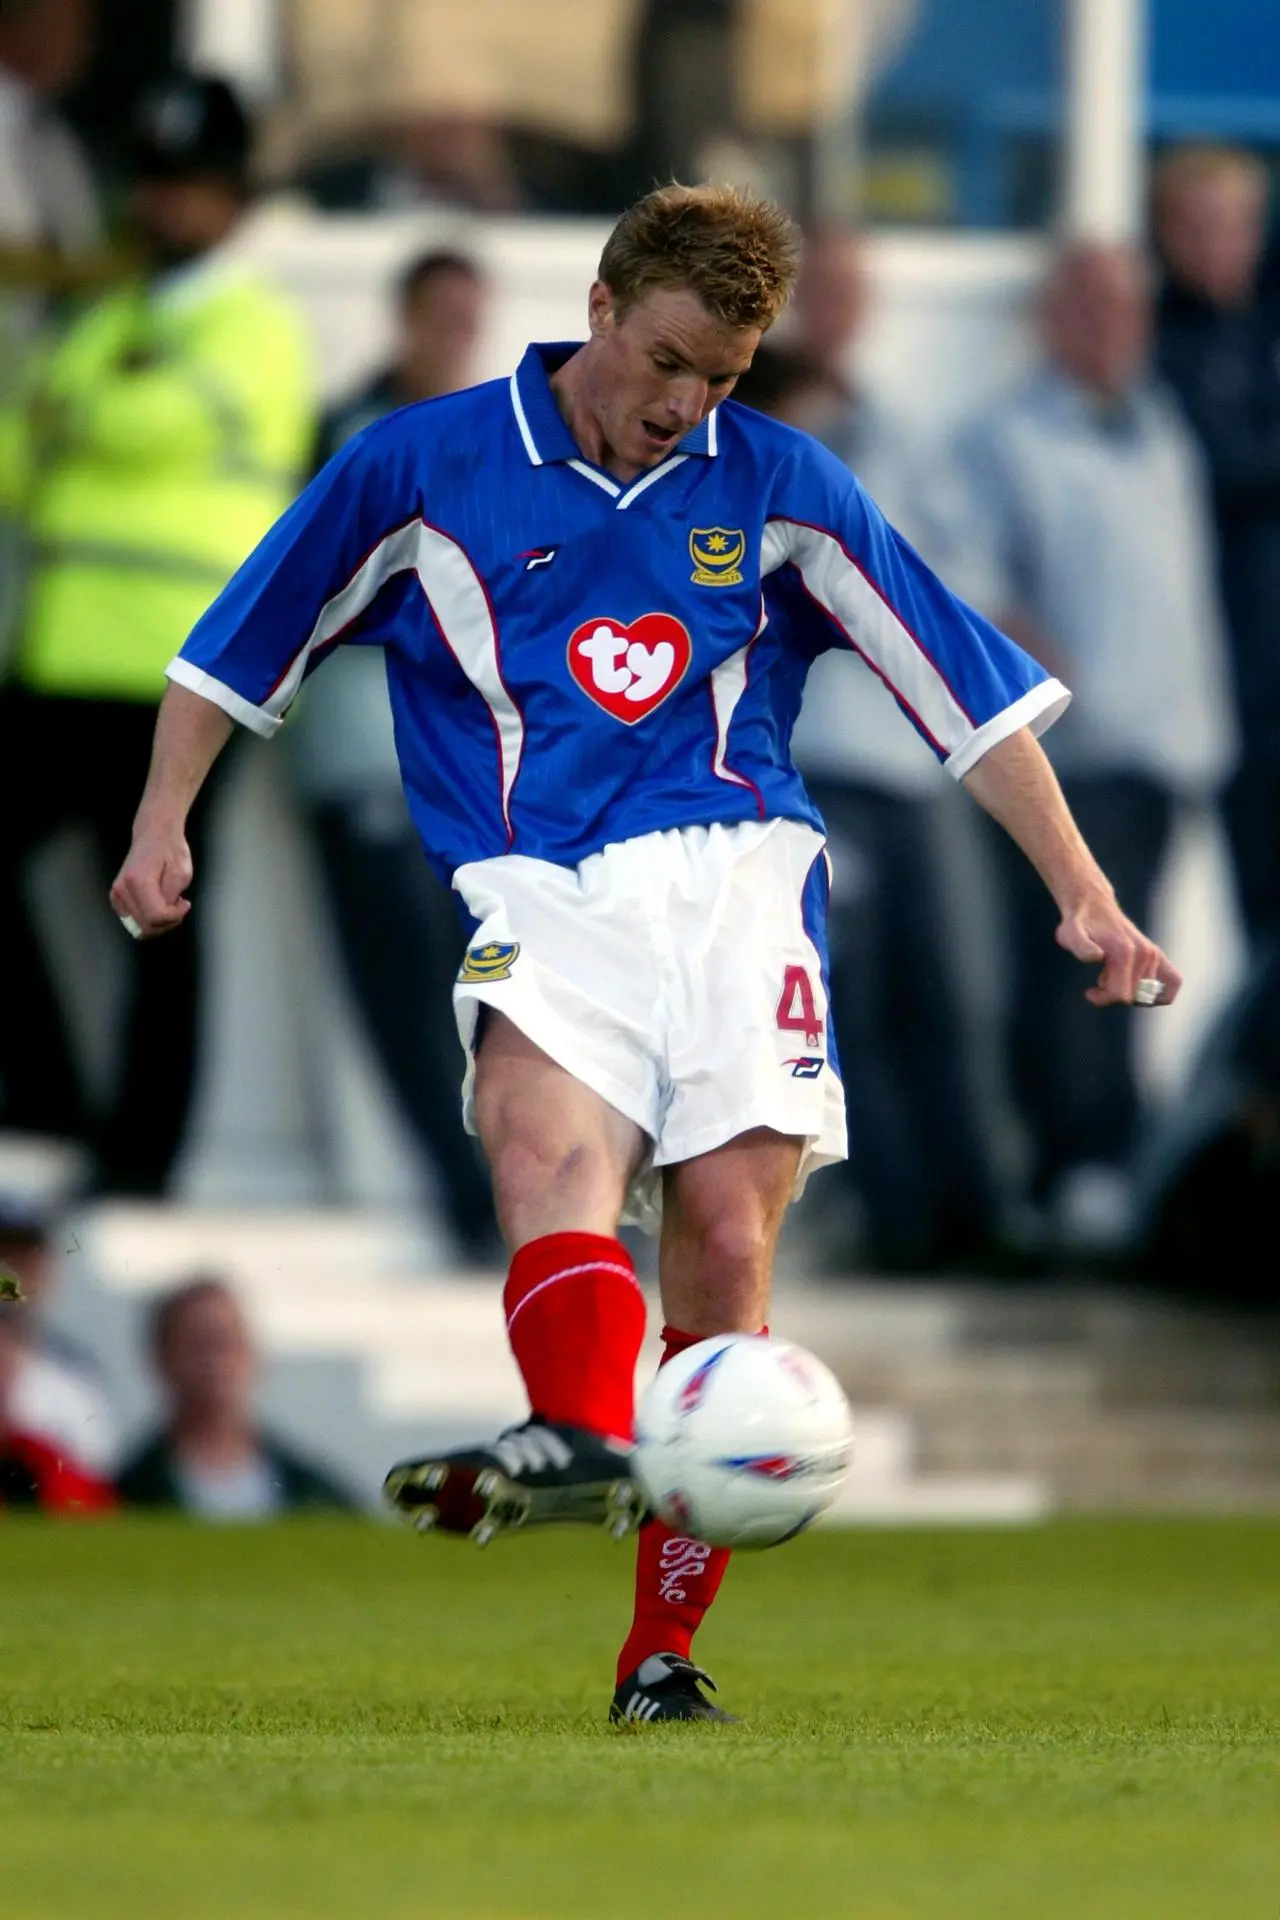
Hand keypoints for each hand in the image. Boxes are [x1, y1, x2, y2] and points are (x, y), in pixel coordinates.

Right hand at [109, 815, 193, 938]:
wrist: (154, 835)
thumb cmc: (169, 849)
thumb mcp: (181, 873)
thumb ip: (172, 898)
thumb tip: (166, 915)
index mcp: (138, 881)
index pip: (155, 918)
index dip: (174, 917)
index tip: (184, 903)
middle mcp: (122, 889)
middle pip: (146, 927)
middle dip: (167, 922)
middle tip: (177, 906)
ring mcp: (117, 894)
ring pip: (139, 926)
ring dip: (157, 922)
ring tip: (168, 904)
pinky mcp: (116, 897)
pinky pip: (133, 920)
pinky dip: (147, 918)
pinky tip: (157, 904)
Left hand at [1055, 890, 1181, 1007]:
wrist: (1093, 904)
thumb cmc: (1079, 923)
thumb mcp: (1070, 934)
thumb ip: (1080, 946)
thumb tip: (1097, 956)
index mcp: (1125, 953)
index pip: (1121, 995)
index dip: (1103, 998)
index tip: (1090, 992)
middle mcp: (1145, 954)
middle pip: (1133, 997)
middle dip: (1114, 994)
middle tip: (1101, 977)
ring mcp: (1154, 954)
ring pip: (1148, 994)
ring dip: (1130, 990)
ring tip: (1114, 974)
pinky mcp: (1159, 955)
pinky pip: (1174, 982)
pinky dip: (1161, 993)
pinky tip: (1139, 988)